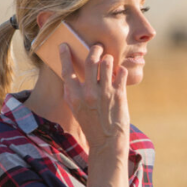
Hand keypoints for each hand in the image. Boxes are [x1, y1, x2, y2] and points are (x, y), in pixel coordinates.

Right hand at [60, 44, 129, 186]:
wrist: (107, 142)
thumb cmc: (90, 123)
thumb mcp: (75, 109)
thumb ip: (72, 91)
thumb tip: (70, 72)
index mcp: (74, 96)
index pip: (66, 69)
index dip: (65, 55)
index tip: (65, 45)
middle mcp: (88, 93)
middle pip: (90, 61)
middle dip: (94, 49)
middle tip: (97, 46)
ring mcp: (104, 93)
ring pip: (107, 63)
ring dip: (108, 58)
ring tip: (109, 59)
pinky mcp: (119, 96)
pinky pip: (121, 73)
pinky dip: (121, 70)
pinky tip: (119, 72)